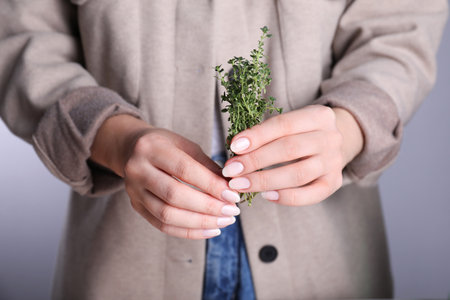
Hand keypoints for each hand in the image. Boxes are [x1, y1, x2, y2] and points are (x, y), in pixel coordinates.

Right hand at [91, 115, 240, 238]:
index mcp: (151, 148)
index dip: (210, 185)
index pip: (184, 170)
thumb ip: (207, 166)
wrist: (132, 149)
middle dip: (207, 206)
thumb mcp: (186, 146)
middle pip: (174, 195)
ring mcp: (133, 191)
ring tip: (224, 221)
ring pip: (167, 215)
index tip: (233, 195)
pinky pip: (163, 226)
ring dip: (200, 222)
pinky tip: (210, 229)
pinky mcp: (136, 207)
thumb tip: (231, 189)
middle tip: (232, 211)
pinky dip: (188, 231)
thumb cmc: (166, 146)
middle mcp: (138, 170)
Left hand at [221, 105, 363, 205]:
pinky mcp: (334, 183)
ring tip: (240, 185)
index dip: (257, 136)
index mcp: (319, 116)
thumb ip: (267, 133)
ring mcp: (334, 162)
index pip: (284, 125)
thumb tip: (236, 150)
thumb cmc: (300, 132)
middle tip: (231, 170)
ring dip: (265, 180)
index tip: (234, 146)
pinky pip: (310, 195)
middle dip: (256, 160)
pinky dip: (286, 197)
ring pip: (298, 174)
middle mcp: (331, 138)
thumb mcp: (289, 123)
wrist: (331, 144)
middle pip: (290, 149)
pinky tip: (266, 196)